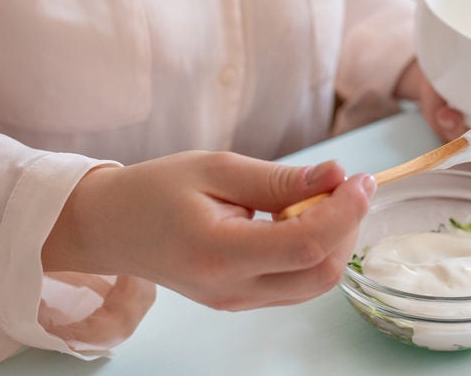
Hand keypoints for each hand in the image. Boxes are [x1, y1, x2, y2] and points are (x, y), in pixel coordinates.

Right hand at [42, 152, 373, 309]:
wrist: (110, 227)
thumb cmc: (155, 191)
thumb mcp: (216, 169)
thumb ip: (278, 178)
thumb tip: (337, 176)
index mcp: (220, 254)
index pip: (306, 245)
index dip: (345, 212)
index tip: (360, 178)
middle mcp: (232, 289)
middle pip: (321, 273)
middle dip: (347, 227)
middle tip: (344, 185)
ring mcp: (237, 301)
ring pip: (315, 283)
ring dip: (333, 239)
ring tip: (316, 197)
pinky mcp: (240, 299)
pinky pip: (295, 283)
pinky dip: (312, 250)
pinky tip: (296, 217)